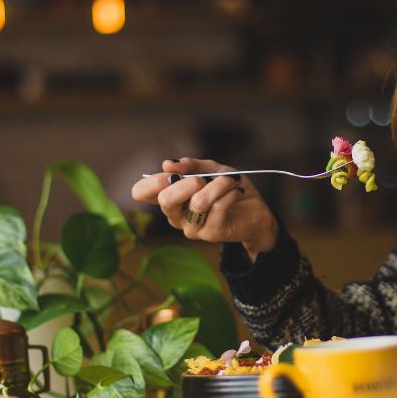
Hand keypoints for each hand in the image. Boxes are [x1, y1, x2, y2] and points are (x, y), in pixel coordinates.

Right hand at [131, 158, 277, 259]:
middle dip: (187, 182)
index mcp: (170, 198)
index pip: (140, 192)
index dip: (152, 180)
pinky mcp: (211, 233)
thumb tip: (167, 164)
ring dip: (218, 185)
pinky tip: (237, 191)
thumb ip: (190, 165)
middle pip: (165, 200)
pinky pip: (219, 207)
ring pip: (198, 202)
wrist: (256, 211)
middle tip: (203, 178)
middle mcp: (176, 216)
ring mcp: (192, 228)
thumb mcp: (210, 170)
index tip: (172, 172)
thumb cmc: (228, 189)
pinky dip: (230, 192)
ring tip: (230, 180)